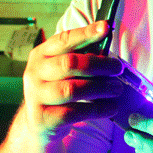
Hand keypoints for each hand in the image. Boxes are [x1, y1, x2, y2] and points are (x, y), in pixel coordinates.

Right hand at [22, 21, 122, 139]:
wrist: (39, 124)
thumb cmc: (57, 91)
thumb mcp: (63, 72)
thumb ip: (81, 59)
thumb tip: (108, 46)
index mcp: (41, 55)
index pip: (64, 40)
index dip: (86, 33)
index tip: (106, 27)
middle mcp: (34, 73)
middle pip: (70, 63)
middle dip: (99, 64)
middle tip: (118, 68)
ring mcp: (36, 97)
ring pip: (73, 89)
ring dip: (100, 88)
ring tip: (117, 89)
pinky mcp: (43, 119)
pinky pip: (75, 112)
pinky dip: (97, 110)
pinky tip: (111, 107)